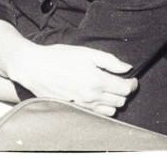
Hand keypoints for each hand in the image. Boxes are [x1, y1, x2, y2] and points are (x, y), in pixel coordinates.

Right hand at [7, 42, 137, 116]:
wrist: (34, 68)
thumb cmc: (58, 57)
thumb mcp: (86, 52)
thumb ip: (109, 60)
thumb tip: (127, 68)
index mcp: (97, 80)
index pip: (125, 88)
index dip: (132, 83)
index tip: (132, 79)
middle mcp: (92, 96)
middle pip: (121, 100)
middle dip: (123, 91)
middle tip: (118, 81)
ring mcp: (84, 105)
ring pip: (111, 110)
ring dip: (113, 100)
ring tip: (107, 89)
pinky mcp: (76, 109)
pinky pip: (97, 114)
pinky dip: (102, 107)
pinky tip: (96, 96)